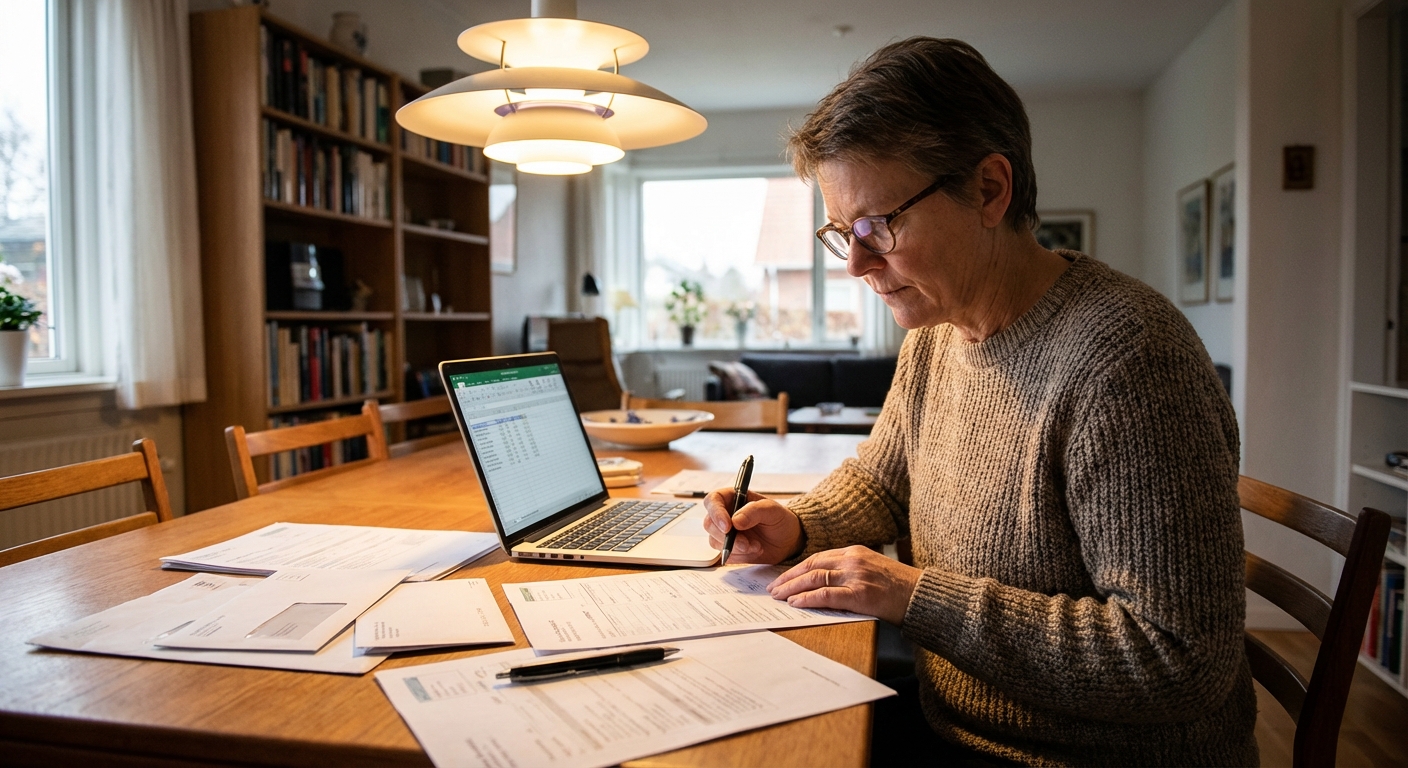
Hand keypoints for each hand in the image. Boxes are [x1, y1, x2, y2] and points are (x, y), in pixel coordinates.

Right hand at [701, 488, 801, 563]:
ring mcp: (725, 533)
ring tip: (756, 546)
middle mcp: (725, 515)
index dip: (716, 513)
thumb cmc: (779, 519)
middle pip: (709, 524)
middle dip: (726, 537)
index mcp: (732, 498)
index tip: (728, 526)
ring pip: (715, 541)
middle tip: (746, 543)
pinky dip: (740, 555)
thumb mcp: (772, 510)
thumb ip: (754, 512)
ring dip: (736, 547)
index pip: (712, 500)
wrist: (787, 540)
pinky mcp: (729, 549)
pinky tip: (754, 550)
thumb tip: (735, 521)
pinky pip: (725, 554)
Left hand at [767, 545, 921, 625]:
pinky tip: (796, 603)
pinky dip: (808, 598)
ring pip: (815, 578)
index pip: (817, 557)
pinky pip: (827, 595)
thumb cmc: (899, 587)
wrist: (922, 596)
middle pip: (811, 565)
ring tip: (778, 596)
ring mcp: (856, 576)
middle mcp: (853, 560)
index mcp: (855, 551)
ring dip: (792, 588)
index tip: (783, 577)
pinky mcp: (860, 594)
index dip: (797, 568)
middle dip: (789, 578)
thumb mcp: (872, 569)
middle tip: (773, 588)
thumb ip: (850, 570)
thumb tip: (822, 582)